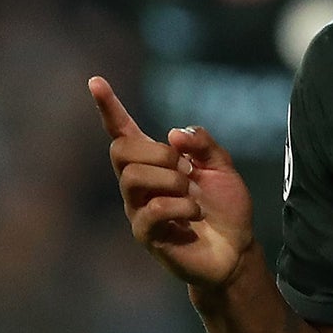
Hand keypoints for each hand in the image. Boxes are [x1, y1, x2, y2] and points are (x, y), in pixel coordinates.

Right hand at [90, 76, 253, 288]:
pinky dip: (181, 207)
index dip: (110, 107)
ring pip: (133, 177)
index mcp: (154, 163)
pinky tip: (195, 215)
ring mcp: (138, 210)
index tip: (96, 81)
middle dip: (158, 153)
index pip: (123, 131)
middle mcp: (138, 185)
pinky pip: (152, 209)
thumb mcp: (222, 167)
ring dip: (171, 180)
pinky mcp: (146, 235)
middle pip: (121, 150)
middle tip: (186, 170)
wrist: (236, 250)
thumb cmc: (225, 208)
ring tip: (191, 195)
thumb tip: (173, 134)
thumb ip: (202, 143)